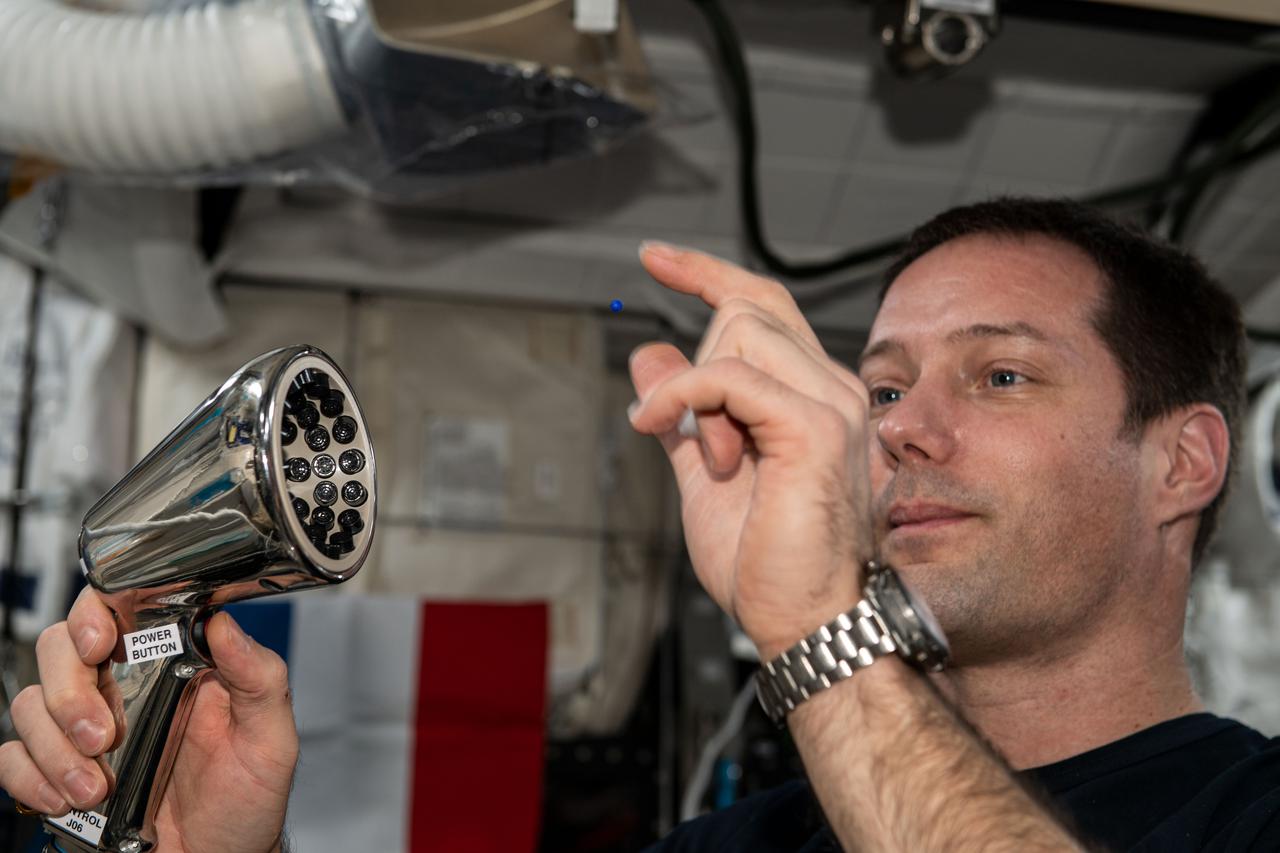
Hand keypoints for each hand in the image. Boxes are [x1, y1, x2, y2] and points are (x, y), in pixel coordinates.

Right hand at [0, 587, 296, 852]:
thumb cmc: (246, 799)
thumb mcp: (270, 737)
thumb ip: (259, 677)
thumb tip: (224, 623)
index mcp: (173, 664)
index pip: (118, 610)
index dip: (94, 613)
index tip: (98, 643)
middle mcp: (125, 688)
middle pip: (60, 650)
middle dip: (70, 692)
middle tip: (101, 735)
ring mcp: (87, 730)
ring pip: (32, 704)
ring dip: (54, 747)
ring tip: (97, 786)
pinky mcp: (60, 772)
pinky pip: (14, 758)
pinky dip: (29, 776)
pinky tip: (66, 798)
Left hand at [628, 243, 873, 657]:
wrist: (805, 620)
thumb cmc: (767, 562)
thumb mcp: (703, 474)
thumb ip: (680, 414)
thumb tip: (648, 356)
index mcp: (813, 395)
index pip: (763, 305)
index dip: (708, 273)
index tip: (654, 258)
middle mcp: (832, 387)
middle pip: (744, 311)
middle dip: (698, 370)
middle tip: (704, 450)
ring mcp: (830, 402)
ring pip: (738, 333)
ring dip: (697, 396)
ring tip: (717, 463)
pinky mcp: (813, 426)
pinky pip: (726, 374)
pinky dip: (682, 398)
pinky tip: (665, 432)